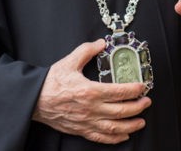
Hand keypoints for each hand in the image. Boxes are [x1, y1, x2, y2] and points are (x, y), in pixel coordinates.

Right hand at [32, 40, 150, 143]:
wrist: (34, 99)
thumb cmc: (51, 82)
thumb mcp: (69, 61)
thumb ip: (87, 51)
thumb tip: (101, 43)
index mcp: (90, 91)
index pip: (118, 91)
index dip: (134, 90)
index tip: (142, 87)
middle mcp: (90, 108)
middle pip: (121, 111)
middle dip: (137, 107)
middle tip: (146, 102)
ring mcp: (86, 121)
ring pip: (114, 127)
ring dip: (131, 125)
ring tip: (141, 122)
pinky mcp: (81, 130)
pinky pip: (101, 137)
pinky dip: (114, 138)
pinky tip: (123, 135)